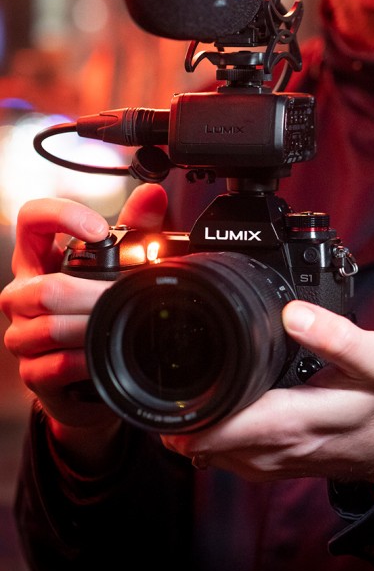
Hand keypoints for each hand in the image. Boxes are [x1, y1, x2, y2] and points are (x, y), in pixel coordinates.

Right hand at [1, 184, 167, 462]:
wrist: (94, 375)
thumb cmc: (101, 309)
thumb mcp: (122, 264)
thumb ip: (137, 228)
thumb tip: (154, 195)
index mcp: (41, 258)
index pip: (32, 219)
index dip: (61, 216)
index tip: (100, 229)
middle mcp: (23, 293)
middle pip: (45, 287)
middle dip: (93, 293)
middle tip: (126, 295)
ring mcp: (23, 333)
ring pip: (49, 325)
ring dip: (91, 326)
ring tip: (118, 323)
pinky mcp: (32, 372)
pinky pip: (54, 363)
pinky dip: (85, 359)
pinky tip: (102, 354)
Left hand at [162, 300, 373, 484]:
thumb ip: (336, 335)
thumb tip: (293, 312)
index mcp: (292, 422)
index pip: (218, 428)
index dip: (186, 407)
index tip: (169, 378)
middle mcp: (274, 449)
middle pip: (200, 441)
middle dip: (178, 411)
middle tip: (167, 373)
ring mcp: (270, 463)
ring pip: (206, 452)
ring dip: (190, 423)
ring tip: (185, 386)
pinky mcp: (270, 466)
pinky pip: (223, 456)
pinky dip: (207, 435)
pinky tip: (211, 408)